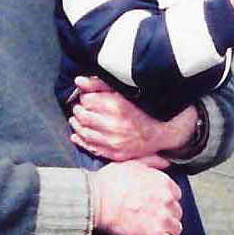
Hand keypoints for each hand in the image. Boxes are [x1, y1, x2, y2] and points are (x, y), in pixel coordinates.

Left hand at [70, 76, 196, 160]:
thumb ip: (99, 85)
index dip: (83, 97)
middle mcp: (114, 124)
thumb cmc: (139, 112)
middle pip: (83, 116)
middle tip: (79, 108)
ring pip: (84, 133)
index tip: (84, 97)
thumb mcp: (122, 93)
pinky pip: (90, 147)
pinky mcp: (113, 153)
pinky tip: (77, 134)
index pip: (88, 100)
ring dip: (76, 125)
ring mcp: (114, 141)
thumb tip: (78, 81)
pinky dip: (80, 140)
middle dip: (77, 110)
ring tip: (77, 119)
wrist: (156, 136)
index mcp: (117, 106)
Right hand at [92, 161, 182, 234]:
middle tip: (155, 217)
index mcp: (163, 182)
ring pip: (176, 229)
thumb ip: (152, 161)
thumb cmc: (110, 182)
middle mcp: (166, 199)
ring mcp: (162, 218)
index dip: (167, 200)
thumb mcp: (132, 163)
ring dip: (168, 231)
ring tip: (157, 231)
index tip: (159, 204)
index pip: (176, 194)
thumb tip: (166, 162)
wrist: (96, 201)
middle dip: (168, 215)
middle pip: (177, 212)